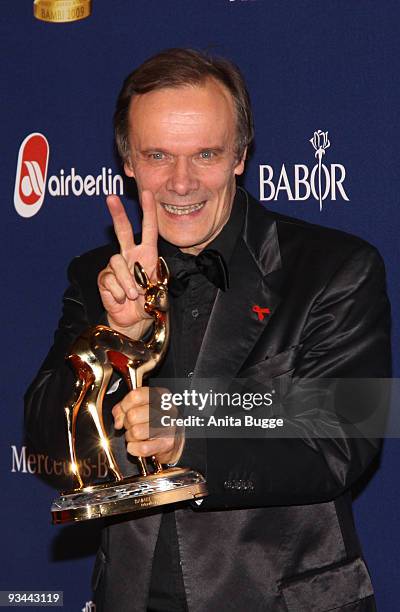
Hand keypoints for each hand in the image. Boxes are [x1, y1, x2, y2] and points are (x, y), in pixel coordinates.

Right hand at [98, 191, 158, 338]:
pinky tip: (121, 299)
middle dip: (118, 214)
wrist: (134, 321)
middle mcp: (130, 256)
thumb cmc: (148, 304)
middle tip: (111, 198)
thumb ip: (156, 283)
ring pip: (118, 262)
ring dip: (128, 281)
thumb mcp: (159, 293)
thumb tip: (144, 278)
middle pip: (122, 230)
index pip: (149, 229)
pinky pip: (110, 280)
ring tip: (133, 295)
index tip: (148, 193)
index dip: (149, 211)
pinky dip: (118, 292)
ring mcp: (116, 266)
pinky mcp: (105, 278)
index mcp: (147, 255)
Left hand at [112, 387, 184, 464]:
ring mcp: (169, 426)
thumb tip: (118, 420)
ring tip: (137, 436)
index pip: (135, 396)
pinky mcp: (168, 443)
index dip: (124, 406)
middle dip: (127, 423)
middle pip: (133, 415)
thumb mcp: (142, 406)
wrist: (175, 440)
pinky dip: (134, 448)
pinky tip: (139, 445)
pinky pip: (141, 448)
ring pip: (135, 432)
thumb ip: (124, 407)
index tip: (124, 412)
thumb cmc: (156, 421)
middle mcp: (167, 409)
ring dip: (131, 437)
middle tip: (132, 426)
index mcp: (160, 396)